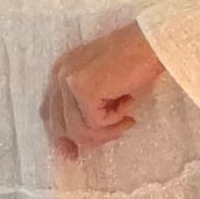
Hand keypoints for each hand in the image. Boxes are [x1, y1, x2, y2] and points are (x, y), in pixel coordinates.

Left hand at [41, 23, 164, 159]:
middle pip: (60, 126)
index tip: (73, 154)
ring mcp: (69, 81)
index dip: (61, 136)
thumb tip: (79, 145)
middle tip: (118, 129)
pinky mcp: (83, 89)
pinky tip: (129, 106)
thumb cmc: (136, 63)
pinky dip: (116, 120)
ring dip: (107, 131)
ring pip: (79, 129)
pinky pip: (96, 123)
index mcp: (61, 71)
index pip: (49, 113)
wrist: (151, 44)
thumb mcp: (104, 86)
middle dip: (89, 137)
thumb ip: (86, 108)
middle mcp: (59, 75)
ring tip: (127, 118)